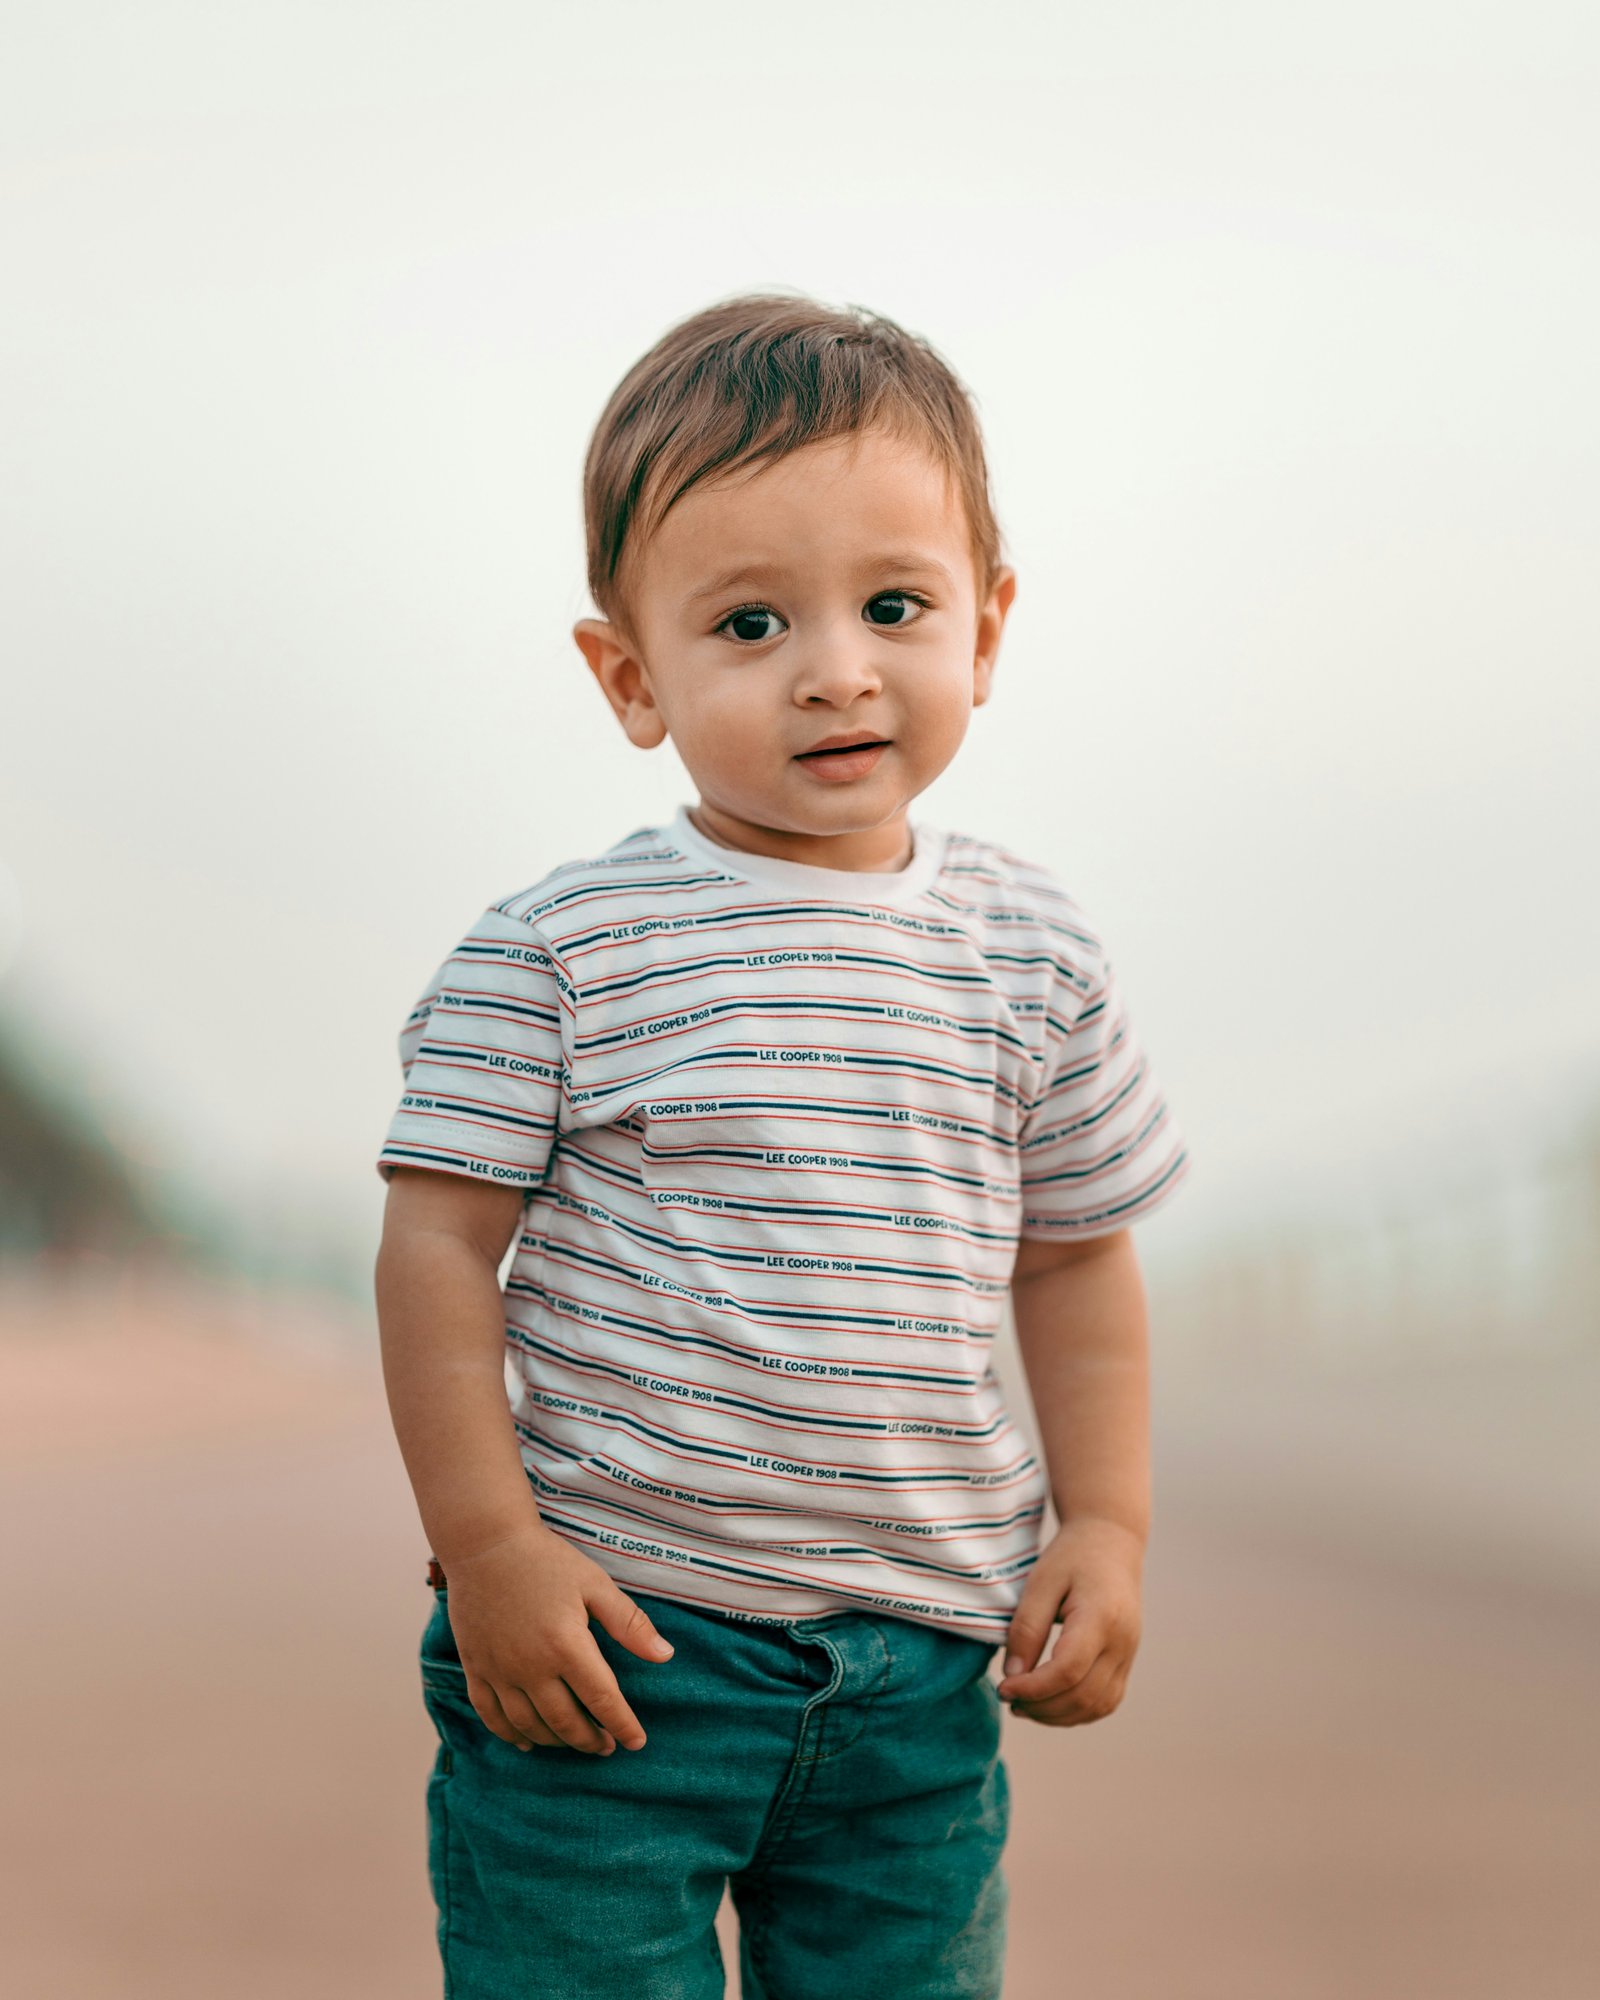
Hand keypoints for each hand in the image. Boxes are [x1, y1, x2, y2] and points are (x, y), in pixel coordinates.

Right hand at [440, 1522, 674, 1754]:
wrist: (484, 1542)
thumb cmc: (545, 1560)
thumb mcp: (594, 1584)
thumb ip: (629, 1624)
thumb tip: (666, 1656)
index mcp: (566, 1646)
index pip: (602, 1700)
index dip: (623, 1725)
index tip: (637, 1742)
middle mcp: (531, 1667)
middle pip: (565, 1722)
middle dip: (590, 1740)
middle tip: (607, 1746)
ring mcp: (499, 1670)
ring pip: (530, 1725)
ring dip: (556, 1742)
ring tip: (575, 1742)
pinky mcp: (475, 1667)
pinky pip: (491, 1715)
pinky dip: (510, 1735)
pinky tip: (527, 1742)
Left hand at [997, 1516, 1143, 1726]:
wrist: (1112, 1542)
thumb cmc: (1072, 1557)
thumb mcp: (1041, 1582)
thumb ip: (1026, 1629)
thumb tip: (1013, 1678)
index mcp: (1101, 1617)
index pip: (1068, 1670)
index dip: (1033, 1688)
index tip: (1003, 1688)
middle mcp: (1123, 1641)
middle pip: (1083, 1695)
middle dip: (1041, 1707)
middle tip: (1007, 1698)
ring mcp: (1129, 1654)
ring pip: (1097, 1706)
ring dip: (1058, 1716)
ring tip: (1024, 1705)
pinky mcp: (1127, 1661)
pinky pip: (1106, 1701)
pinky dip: (1077, 1711)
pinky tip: (1049, 1703)